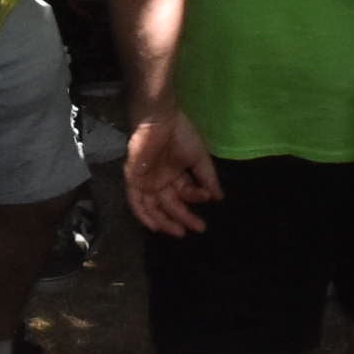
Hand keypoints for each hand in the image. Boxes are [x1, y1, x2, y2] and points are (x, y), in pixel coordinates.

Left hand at [123, 110, 222, 236]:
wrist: (160, 120)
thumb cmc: (180, 134)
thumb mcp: (199, 158)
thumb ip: (207, 178)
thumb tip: (219, 198)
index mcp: (175, 174)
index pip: (186, 193)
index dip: (197, 197)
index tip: (209, 198)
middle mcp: (160, 180)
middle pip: (171, 205)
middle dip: (185, 217)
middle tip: (199, 228)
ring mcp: (146, 181)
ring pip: (154, 208)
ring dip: (165, 222)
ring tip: (179, 232)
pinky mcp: (133, 179)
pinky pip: (136, 202)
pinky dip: (144, 215)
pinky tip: (156, 227)